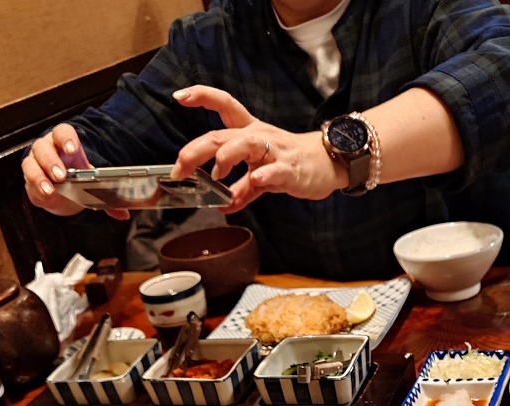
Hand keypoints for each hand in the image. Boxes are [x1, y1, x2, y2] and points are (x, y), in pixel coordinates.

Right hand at [22, 123, 129, 220]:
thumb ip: (106, 197)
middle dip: (52, 161)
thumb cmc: (75, 178)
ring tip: (51, 189)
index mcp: (65, 144)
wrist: (60, 190)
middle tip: (61, 175)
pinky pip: (28, 178)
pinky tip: (45, 193)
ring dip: (40, 175)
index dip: (66, 139)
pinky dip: (36, 186)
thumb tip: (123, 214)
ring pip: (31, 162)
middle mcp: (48, 149)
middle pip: (44, 147)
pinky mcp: (29, 176)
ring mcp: (35, 161)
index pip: (62, 132)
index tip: (73, 150)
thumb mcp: (90, 183)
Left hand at [169, 85, 341, 212]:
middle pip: (223, 134)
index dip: (202, 96)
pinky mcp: (291, 168)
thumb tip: (222, 206)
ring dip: (226, 156)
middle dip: (197, 149)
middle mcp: (259, 136)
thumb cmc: (293, 163)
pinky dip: (265, 175)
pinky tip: (256, 180)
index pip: (224, 105)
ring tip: (216, 174)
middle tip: (180, 169)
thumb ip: (241, 189)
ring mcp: (275, 151)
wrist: (329, 163)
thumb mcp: (262, 175)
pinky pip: (275, 170)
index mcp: (249, 131)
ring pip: (246, 144)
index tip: (179, 96)